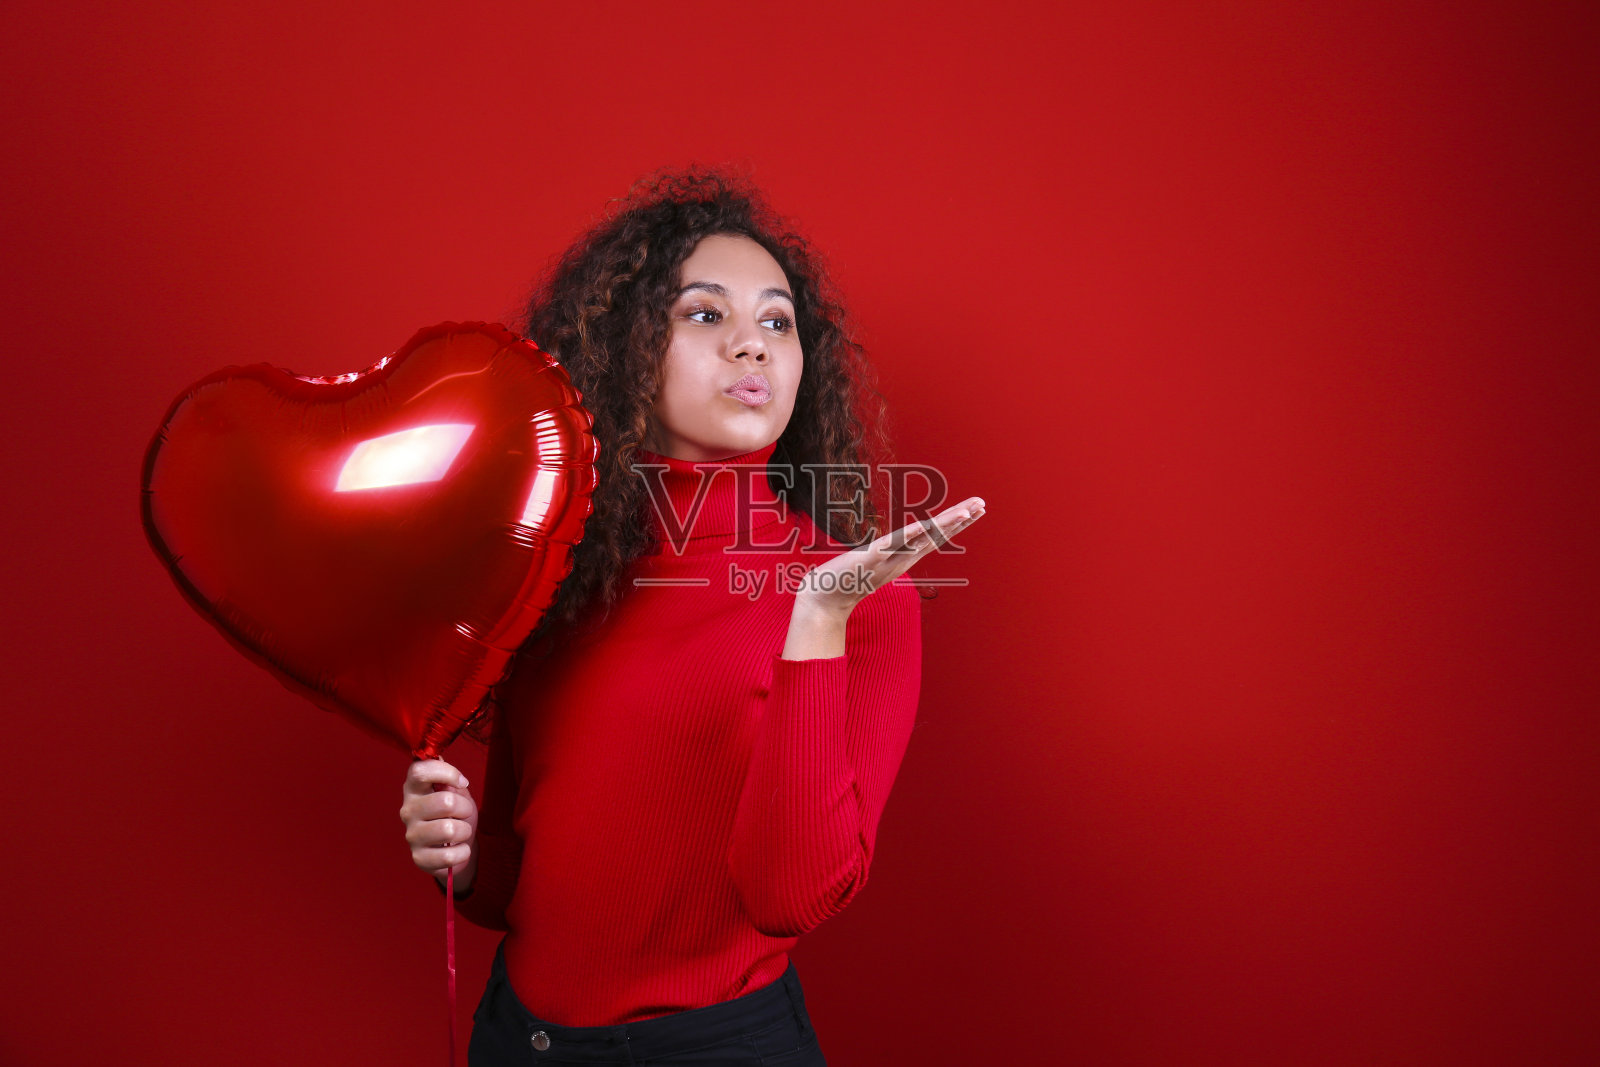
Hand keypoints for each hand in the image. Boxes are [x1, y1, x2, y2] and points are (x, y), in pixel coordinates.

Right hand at [399, 758, 477, 890]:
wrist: (457, 848)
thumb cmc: (455, 815)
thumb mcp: (457, 792)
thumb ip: (448, 777)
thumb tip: (438, 757)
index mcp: (414, 789)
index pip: (419, 771)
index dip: (446, 772)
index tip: (462, 782)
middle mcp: (408, 810)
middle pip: (445, 801)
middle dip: (465, 808)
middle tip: (464, 813)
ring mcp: (411, 835)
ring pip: (449, 829)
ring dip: (464, 831)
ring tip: (461, 832)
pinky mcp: (418, 858)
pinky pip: (449, 855)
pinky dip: (463, 852)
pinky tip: (458, 848)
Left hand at [796, 495, 986, 617]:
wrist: (823, 601)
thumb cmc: (846, 580)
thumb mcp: (874, 562)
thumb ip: (889, 552)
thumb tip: (901, 540)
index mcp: (904, 558)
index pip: (936, 537)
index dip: (957, 523)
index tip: (977, 508)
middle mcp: (901, 560)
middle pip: (936, 536)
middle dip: (960, 519)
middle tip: (984, 504)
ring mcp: (886, 561)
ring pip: (920, 540)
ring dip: (944, 525)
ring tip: (966, 512)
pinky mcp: (866, 561)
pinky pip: (889, 546)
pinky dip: (907, 536)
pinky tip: (922, 525)